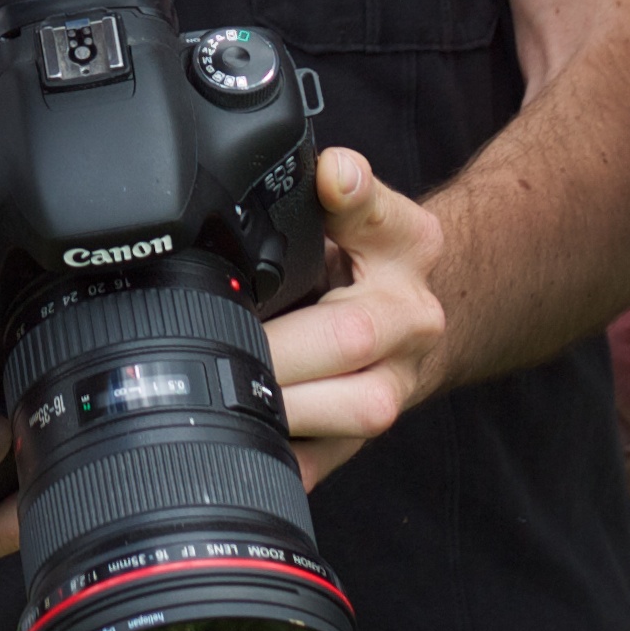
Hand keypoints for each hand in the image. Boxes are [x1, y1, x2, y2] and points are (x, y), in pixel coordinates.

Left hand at [264, 149, 452, 489]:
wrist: (412, 319)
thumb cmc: (362, 260)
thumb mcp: (349, 210)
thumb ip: (321, 188)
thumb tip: (320, 171)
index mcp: (403, 243)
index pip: (378, 212)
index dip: (352, 194)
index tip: (333, 180)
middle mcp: (410, 316)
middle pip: (351, 333)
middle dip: (279, 345)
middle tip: (216, 338)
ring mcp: (397, 383)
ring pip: (359, 410)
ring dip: (288, 408)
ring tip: (230, 396)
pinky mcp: (368, 436)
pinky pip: (329, 459)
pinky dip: (285, 460)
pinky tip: (245, 450)